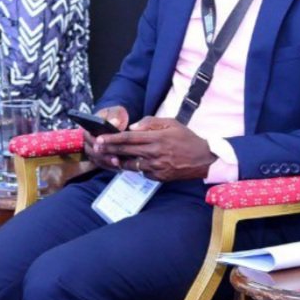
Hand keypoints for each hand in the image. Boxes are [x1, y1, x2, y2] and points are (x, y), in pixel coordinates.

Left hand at [100, 116, 214, 184]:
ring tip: (112, 157)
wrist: (202, 158)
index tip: (100, 138)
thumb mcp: (172, 123)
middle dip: (110, 149)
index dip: (113, 138)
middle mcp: (155, 153)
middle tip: (97, 148)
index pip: (129, 137)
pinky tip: (136, 163)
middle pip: (126, 150)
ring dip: (120, 161)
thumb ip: (151, 123)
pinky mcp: (159, 177)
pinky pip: (142, 172)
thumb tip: (133, 127)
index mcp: (157, 138)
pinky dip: (137, 167)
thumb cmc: (186, 138)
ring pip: (131, 164)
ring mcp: (156, 166)